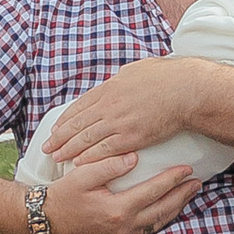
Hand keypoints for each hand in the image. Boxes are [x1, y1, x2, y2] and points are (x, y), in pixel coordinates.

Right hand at [39, 153, 201, 233]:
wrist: (47, 223)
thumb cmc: (63, 196)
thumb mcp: (82, 176)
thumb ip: (108, 165)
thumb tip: (134, 158)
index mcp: (118, 209)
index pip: (153, 191)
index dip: (172, 179)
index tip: (187, 167)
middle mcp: (124, 225)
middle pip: (163, 210)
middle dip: (182, 195)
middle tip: (197, 181)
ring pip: (158, 223)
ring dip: (176, 208)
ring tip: (189, 194)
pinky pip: (148, 230)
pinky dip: (162, 218)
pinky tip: (168, 209)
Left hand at [42, 57, 201, 162]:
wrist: (185, 90)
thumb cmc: (167, 77)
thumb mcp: (136, 70)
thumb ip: (121, 79)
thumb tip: (116, 81)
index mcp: (110, 88)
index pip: (79, 106)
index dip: (65, 119)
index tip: (56, 128)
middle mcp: (109, 105)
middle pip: (77, 124)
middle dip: (59, 137)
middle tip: (47, 147)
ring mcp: (118, 122)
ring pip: (85, 139)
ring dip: (68, 149)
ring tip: (57, 158)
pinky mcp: (130, 137)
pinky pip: (104, 150)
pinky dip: (89, 157)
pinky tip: (79, 163)